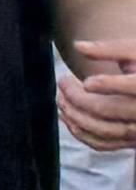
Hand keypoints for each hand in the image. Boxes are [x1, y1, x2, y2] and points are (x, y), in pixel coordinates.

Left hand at [62, 39, 135, 153]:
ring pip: (105, 131)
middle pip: (110, 110)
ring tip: (60, 98)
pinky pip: (105, 143)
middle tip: (62, 81)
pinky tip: (68, 117)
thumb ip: (110, 49)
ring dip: (76, 117)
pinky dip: (83, 134)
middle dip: (79, 98)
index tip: (87, 81)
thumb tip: (78, 46)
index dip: (109, 85)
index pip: (133, 87)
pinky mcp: (131, 141)